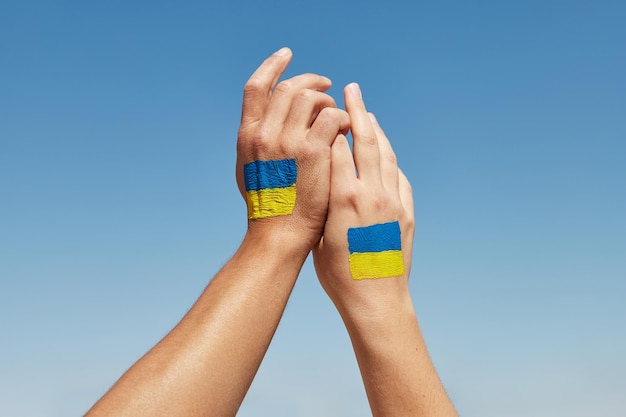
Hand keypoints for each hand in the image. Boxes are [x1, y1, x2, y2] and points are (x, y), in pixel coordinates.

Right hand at [236, 48, 349, 249]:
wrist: (280, 235)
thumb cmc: (268, 207)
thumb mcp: (249, 169)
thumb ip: (257, 141)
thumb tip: (269, 119)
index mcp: (247, 136)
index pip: (255, 87)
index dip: (271, 65)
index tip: (286, 55)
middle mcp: (264, 134)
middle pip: (289, 88)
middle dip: (311, 81)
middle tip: (327, 85)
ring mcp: (288, 142)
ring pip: (312, 98)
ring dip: (328, 102)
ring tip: (338, 116)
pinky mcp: (314, 152)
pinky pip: (332, 117)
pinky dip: (341, 119)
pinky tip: (346, 131)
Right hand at [313, 82, 414, 319]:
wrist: (376, 300)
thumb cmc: (338, 275)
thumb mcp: (319, 236)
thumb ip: (322, 202)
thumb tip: (323, 177)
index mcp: (345, 199)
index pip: (338, 148)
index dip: (332, 124)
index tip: (326, 106)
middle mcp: (373, 194)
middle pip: (367, 141)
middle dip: (359, 111)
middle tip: (353, 89)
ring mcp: (394, 202)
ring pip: (388, 156)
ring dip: (379, 132)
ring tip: (370, 116)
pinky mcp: (406, 214)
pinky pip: (400, 177)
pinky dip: (391, 160)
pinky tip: (385, 156)